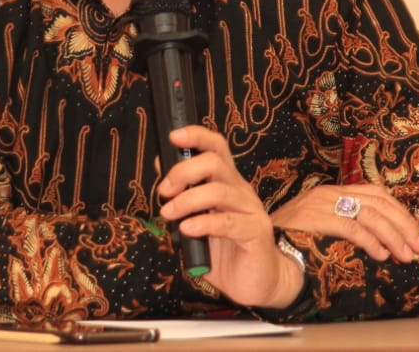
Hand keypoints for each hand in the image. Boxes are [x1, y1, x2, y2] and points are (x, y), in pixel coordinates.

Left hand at [156, 126, 302, 308]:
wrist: (257, 282)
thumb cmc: (225, 251)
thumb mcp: (197, 221)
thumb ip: (182, 196)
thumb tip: (162, 166)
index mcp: (228, 183)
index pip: (216, 148)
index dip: (197, 136)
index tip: (174, 137)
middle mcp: (241, 191)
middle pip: (215, 162)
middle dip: (184, 171)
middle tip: (164, 190)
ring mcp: (251, 210)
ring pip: (219, 191)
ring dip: (187, 200)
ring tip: (168, 213)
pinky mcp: (256, 232)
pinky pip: (229, 222)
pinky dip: (204, 222)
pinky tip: (188, 228)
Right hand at [270, 183, 418, 261]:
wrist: (257, 247)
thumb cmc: (290, 243)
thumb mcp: (320, 227)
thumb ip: (346, 226)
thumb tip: (383, 241)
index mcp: (332, 192)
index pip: (375, 193)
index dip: (400, 213)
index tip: (415, 234)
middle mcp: (329, 192)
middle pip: (378, 202)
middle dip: (404, 225)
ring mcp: (321, 203)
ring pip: (370, 214)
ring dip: (393, 236)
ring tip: (404, 255)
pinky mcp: (315, 217)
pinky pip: (351, 226)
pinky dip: (371, 241)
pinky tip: (380, 255)